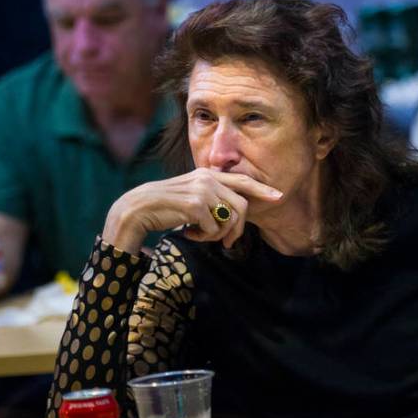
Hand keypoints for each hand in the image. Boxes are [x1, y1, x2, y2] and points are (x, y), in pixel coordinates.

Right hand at [103, 168, 282, 253]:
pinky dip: (204, 237)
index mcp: (209, 174)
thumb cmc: (166, 207)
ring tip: (199, 235)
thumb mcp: (192, 196)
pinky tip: (188, 233)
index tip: (278, 197)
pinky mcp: (196, 204)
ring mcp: (203, 190)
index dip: (261, 190)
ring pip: (229, 219)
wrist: (139, 209)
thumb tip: (236, 215)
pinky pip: (214, 228)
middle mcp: (208, 178)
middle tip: (228, 243)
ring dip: (217, 235)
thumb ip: (213, 198)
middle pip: (241, 206)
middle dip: (238, 229)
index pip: (242, 181)